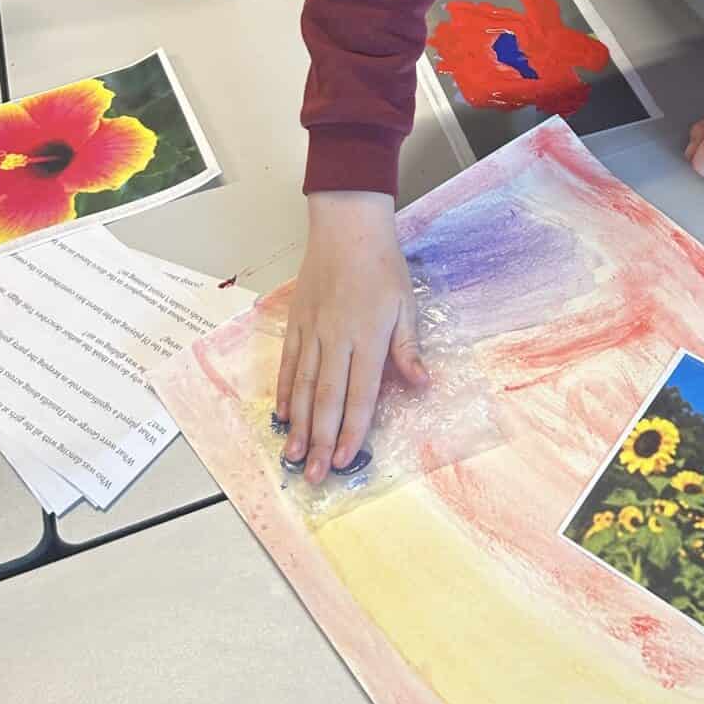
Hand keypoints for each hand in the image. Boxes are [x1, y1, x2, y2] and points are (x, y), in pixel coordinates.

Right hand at [275, 191, 427, 482]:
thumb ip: (408, 348)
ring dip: (297, 425)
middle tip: (313, 476)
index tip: (343, 460)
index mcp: (367, 337)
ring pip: (301, 386)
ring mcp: (312, 332)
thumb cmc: (382, 264)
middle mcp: (336, 339)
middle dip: (319, 441)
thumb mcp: (406, 304)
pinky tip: (281, 416)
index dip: (351, 431)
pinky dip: (283, 392)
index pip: (359, 394)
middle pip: (325, 398)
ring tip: (292, 456)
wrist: (346, 226)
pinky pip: (287, 364)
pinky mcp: (296, 322)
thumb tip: (422, 384)